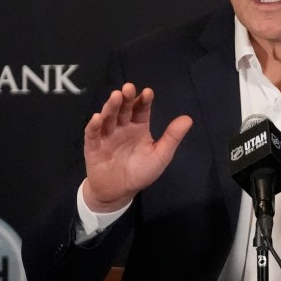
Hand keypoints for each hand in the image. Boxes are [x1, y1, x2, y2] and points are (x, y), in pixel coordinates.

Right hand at [83, 83, 192, 211]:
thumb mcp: (160, 155)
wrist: (119, 192)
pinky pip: (92, 135)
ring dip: (111, 107)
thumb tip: (188, 118)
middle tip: (128, 88)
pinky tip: (97, 118)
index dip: (144, 101)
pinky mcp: (93, 147)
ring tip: (116, 96)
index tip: (148, 92)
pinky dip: (93, 126)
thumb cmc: (140, 172)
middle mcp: (122, 127)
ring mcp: (107, 136)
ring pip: (109, 118)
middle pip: (124, 109)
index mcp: (139, 127)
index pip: (141, 110)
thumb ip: (172, 137)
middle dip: (126, 98)